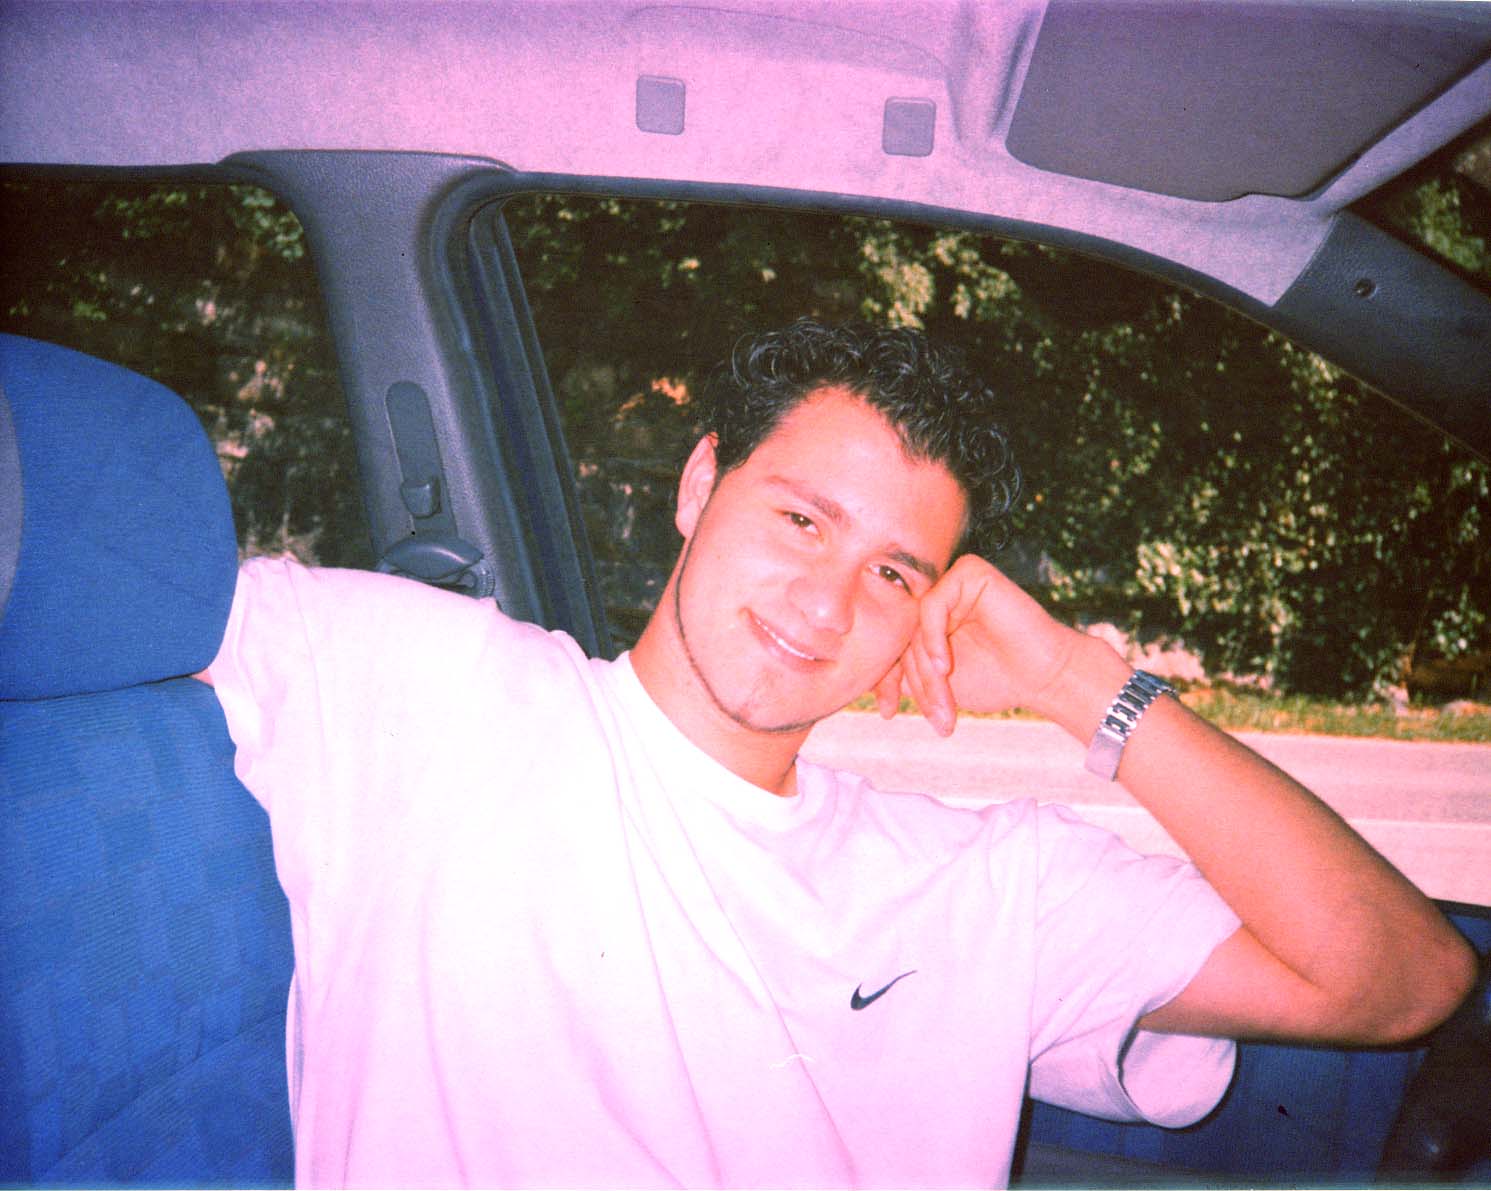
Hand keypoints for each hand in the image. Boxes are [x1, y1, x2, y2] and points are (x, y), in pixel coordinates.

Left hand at [872, 555, 1084, 735]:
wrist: (1044, 677)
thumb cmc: (996, 680)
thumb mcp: (935, 683)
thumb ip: (902, 672)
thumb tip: (857, 672)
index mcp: (927, 619)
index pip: (890, 644)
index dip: (885, 679)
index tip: (888, 712)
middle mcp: (936, 597)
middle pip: (901, 636)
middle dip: (913, 681)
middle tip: (933, 713)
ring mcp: (952, 583)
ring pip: (914, 624)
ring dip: (925, 669)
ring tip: (943, 699)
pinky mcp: (969, 573)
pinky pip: (932, 605)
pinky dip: (933, 639)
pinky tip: (945, 666)